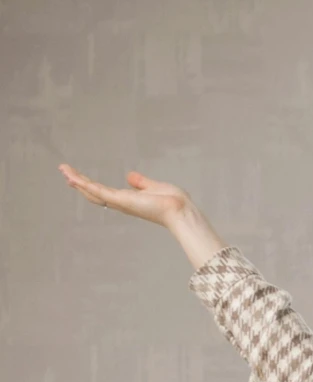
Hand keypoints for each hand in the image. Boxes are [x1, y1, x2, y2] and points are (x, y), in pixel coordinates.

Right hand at [59, 166, 224, 267]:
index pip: (105, 193)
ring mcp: (120, 202)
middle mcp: (122, 203)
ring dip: (77, 181)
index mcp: (129, 200)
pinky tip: (73, 177)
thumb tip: (130, 176)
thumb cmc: (173, 202)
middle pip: (95, 194)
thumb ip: (141, 182)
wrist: (180, 210)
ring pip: (93, 192)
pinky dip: (85, 184)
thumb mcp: (154, 187)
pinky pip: (99, 191)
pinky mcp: (121, 200)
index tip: (80, 178)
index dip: (91, 186)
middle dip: (80, 184)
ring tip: (64, 171)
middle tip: (65, 173)